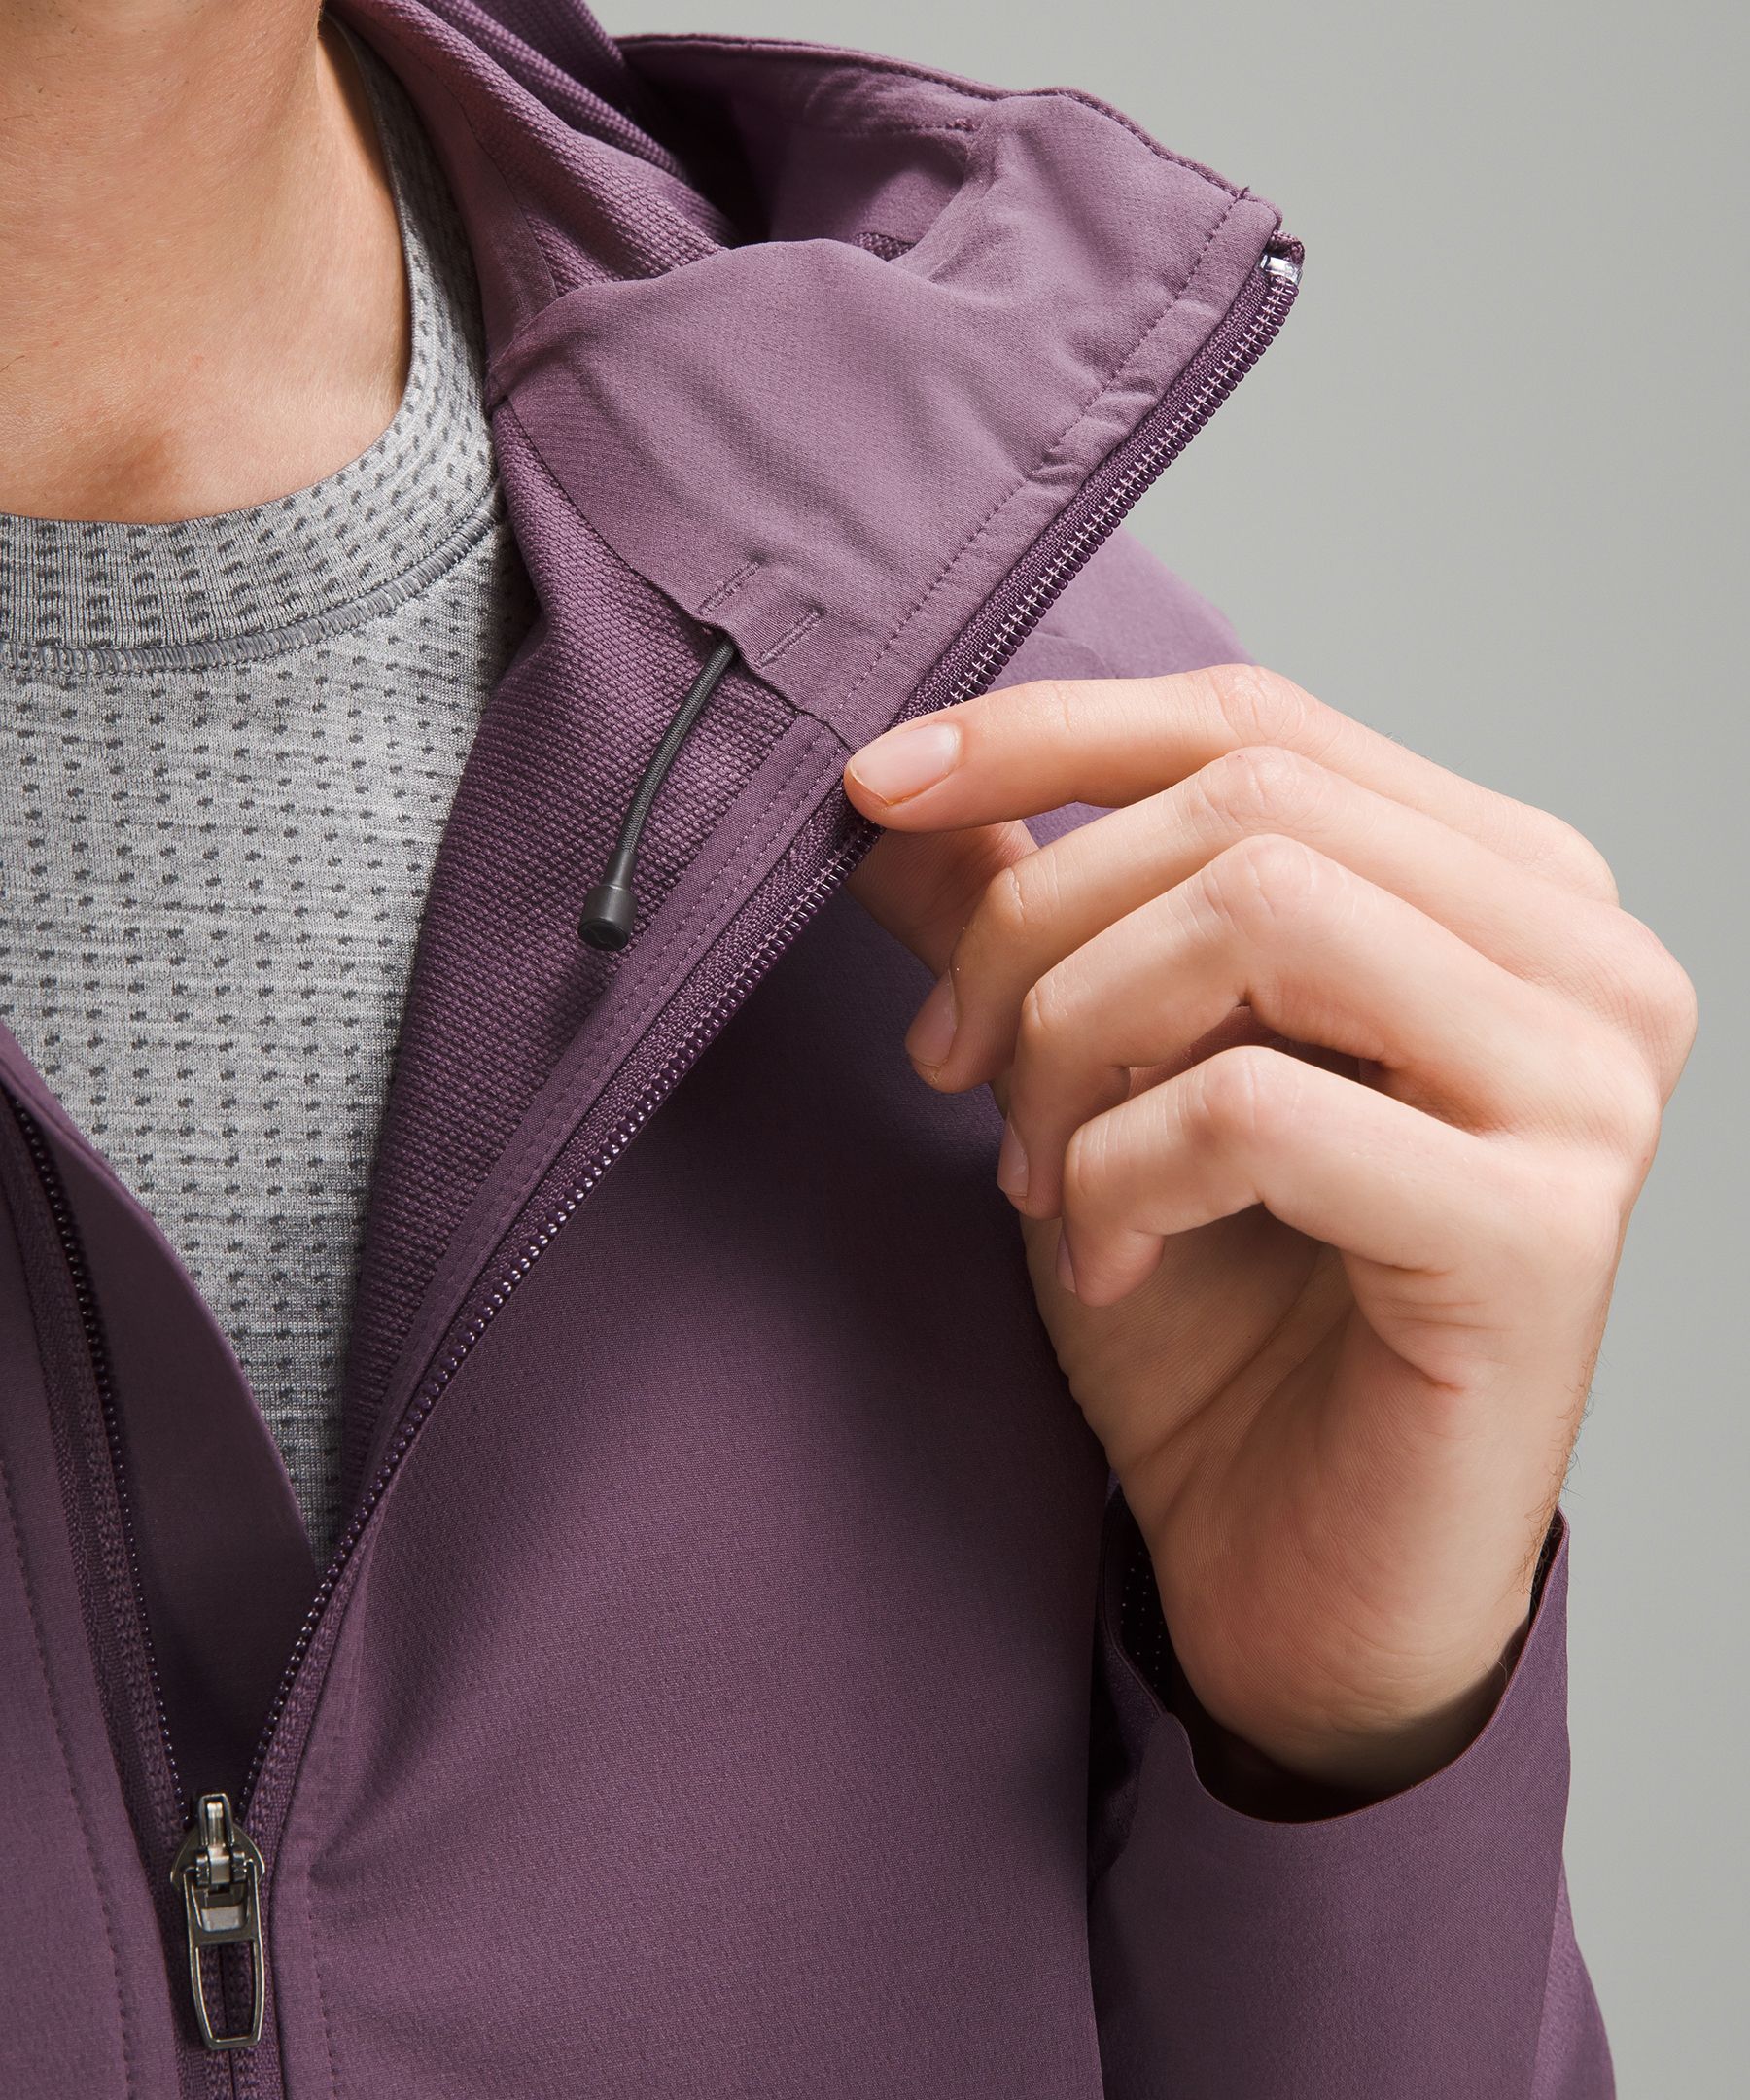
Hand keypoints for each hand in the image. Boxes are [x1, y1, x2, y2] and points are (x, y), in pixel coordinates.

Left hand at [843, 665, 1695, 1795]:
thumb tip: (895, 798)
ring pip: (1258, 913)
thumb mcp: (1089, 1080)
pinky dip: (1120, 1174)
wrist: (1295, 1576)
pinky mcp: (1538, 1231)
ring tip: (1035, 1173)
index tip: (872, 787)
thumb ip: (1024, 919)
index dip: (1043, 732)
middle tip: (949, 1063)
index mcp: (1498, 888)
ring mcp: (1583, 1087)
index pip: (1257, 721)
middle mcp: (1579, 957)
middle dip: (1036, 923)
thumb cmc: (1218, 1323)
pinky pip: (1256, 1107)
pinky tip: (1107, 1261)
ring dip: (1074, 1041)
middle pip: (1247, 800)